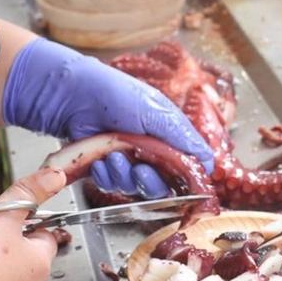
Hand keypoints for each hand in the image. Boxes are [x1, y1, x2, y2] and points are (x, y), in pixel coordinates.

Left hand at [2, 41, 214, 198]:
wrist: (73, 96)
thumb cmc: (115, 94)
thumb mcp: (157, 112)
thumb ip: (184, 138)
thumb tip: (208, 161)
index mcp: (167, 133)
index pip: (186, 165)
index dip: (186, 178)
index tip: (183, 185)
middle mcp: (150, 148)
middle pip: (162, 183)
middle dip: (151, 180)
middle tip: (141, 167)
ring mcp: (127, 158)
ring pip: (136, 186)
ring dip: (125, 175)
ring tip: (113, 156)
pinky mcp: (104, 166)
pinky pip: (112, 184)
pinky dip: (106, 176)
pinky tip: (100, 161)